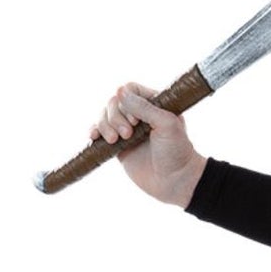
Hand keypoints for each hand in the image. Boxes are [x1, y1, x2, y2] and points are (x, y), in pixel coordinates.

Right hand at [90, 82, 204, 205]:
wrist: (175, 182)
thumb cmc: (176, 152)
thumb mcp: (166, 124)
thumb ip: (144, 107)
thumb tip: (119, 91)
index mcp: (155, 104)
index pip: (131, 89)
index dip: (127, 101)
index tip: (136, 120)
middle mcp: (140, 114)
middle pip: (114, 102)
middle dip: (115, 117)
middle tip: (128, 134)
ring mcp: (127, 130)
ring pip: (104, 116)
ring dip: (105, 125)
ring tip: (114, 140)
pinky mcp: (118, 146)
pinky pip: (100, 133)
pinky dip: (94, 132)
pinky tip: (93, 137)